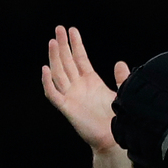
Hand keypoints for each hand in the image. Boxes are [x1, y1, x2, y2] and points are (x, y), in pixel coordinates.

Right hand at [42, 25, 128, 152]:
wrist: (113, 138)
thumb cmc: (117, 118)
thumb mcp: (121, 93)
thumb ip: (122, 78)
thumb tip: (120, 62)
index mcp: (90, 81)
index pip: (80, 58)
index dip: (75, 44)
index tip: (72, 30)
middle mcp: (78, 86)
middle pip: (67, 62)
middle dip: (62, 45)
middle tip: (58, 28)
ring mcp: (71, 96)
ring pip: (59, 73)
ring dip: (54, 58)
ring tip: (52, 42)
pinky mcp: (67, 108)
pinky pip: (54, 94)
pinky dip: (48, 83)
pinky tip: (45, 70)